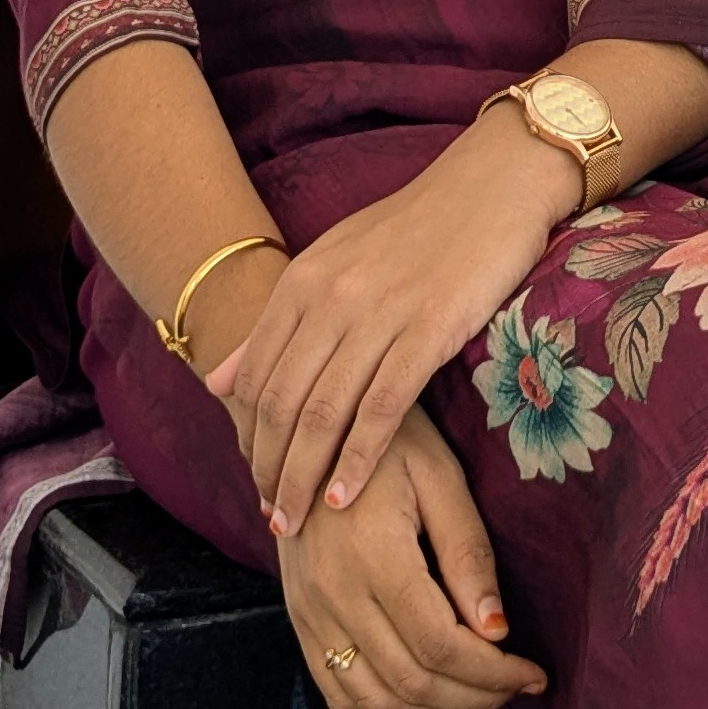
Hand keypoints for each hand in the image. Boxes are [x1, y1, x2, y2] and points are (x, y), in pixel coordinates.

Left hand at [207, 112, 574, 529]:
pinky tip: (344, 496)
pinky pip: (381, 407)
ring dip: (303, 477)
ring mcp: (379, 314)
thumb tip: (216, 382)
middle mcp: (330, 297)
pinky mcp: (429, 329)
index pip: (256, 376)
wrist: (491, 185)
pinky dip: (357, 459)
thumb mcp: (334, 261)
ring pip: (324, 413)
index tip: (253, 479)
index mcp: (304, 280)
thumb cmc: (417, 227)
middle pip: (282, 403)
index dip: (248, 437)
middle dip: (269, 468)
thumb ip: (277, 323)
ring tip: (297, 522)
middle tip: (272, 518)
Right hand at [276, 407, 547, 708]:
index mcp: (372, 554)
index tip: (534, 674)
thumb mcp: (440, 476)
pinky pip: (338, 691)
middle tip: (517, 686)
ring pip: (372, 700)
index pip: (440, 646)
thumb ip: (467, 552)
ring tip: (477, 690)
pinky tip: (423, 689)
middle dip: (475, 696)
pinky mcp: (298, 617)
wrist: (311, 424)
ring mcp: (308, 611)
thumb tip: (497, 631)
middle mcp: (332, 593)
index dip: (494, 674)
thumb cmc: (389, 440)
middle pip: (411, 681)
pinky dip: (384, 708)